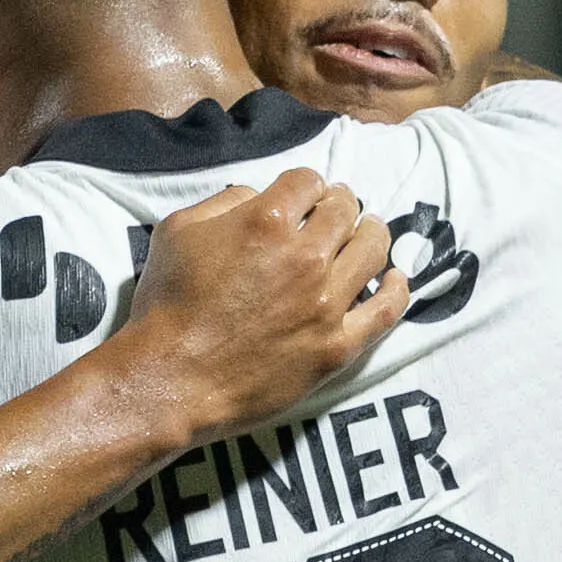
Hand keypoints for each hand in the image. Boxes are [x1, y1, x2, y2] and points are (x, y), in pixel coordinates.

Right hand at [106, 174, 403, 434]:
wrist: (169, 380)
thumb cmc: (165, 306)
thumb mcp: (176, 231)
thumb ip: (223, 202)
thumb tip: (257, 195)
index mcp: (265, 220)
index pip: (308, 181)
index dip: (306, 186)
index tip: (304, 197)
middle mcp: (305, 256)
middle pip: (346, 209)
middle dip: (340, 204)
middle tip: (336, 212)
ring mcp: (326, 303)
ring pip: (373, 249)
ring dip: (372, 233)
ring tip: (367, 234)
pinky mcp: (336, 345)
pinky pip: (385, 310)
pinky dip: (396, 287)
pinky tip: (394, 278)